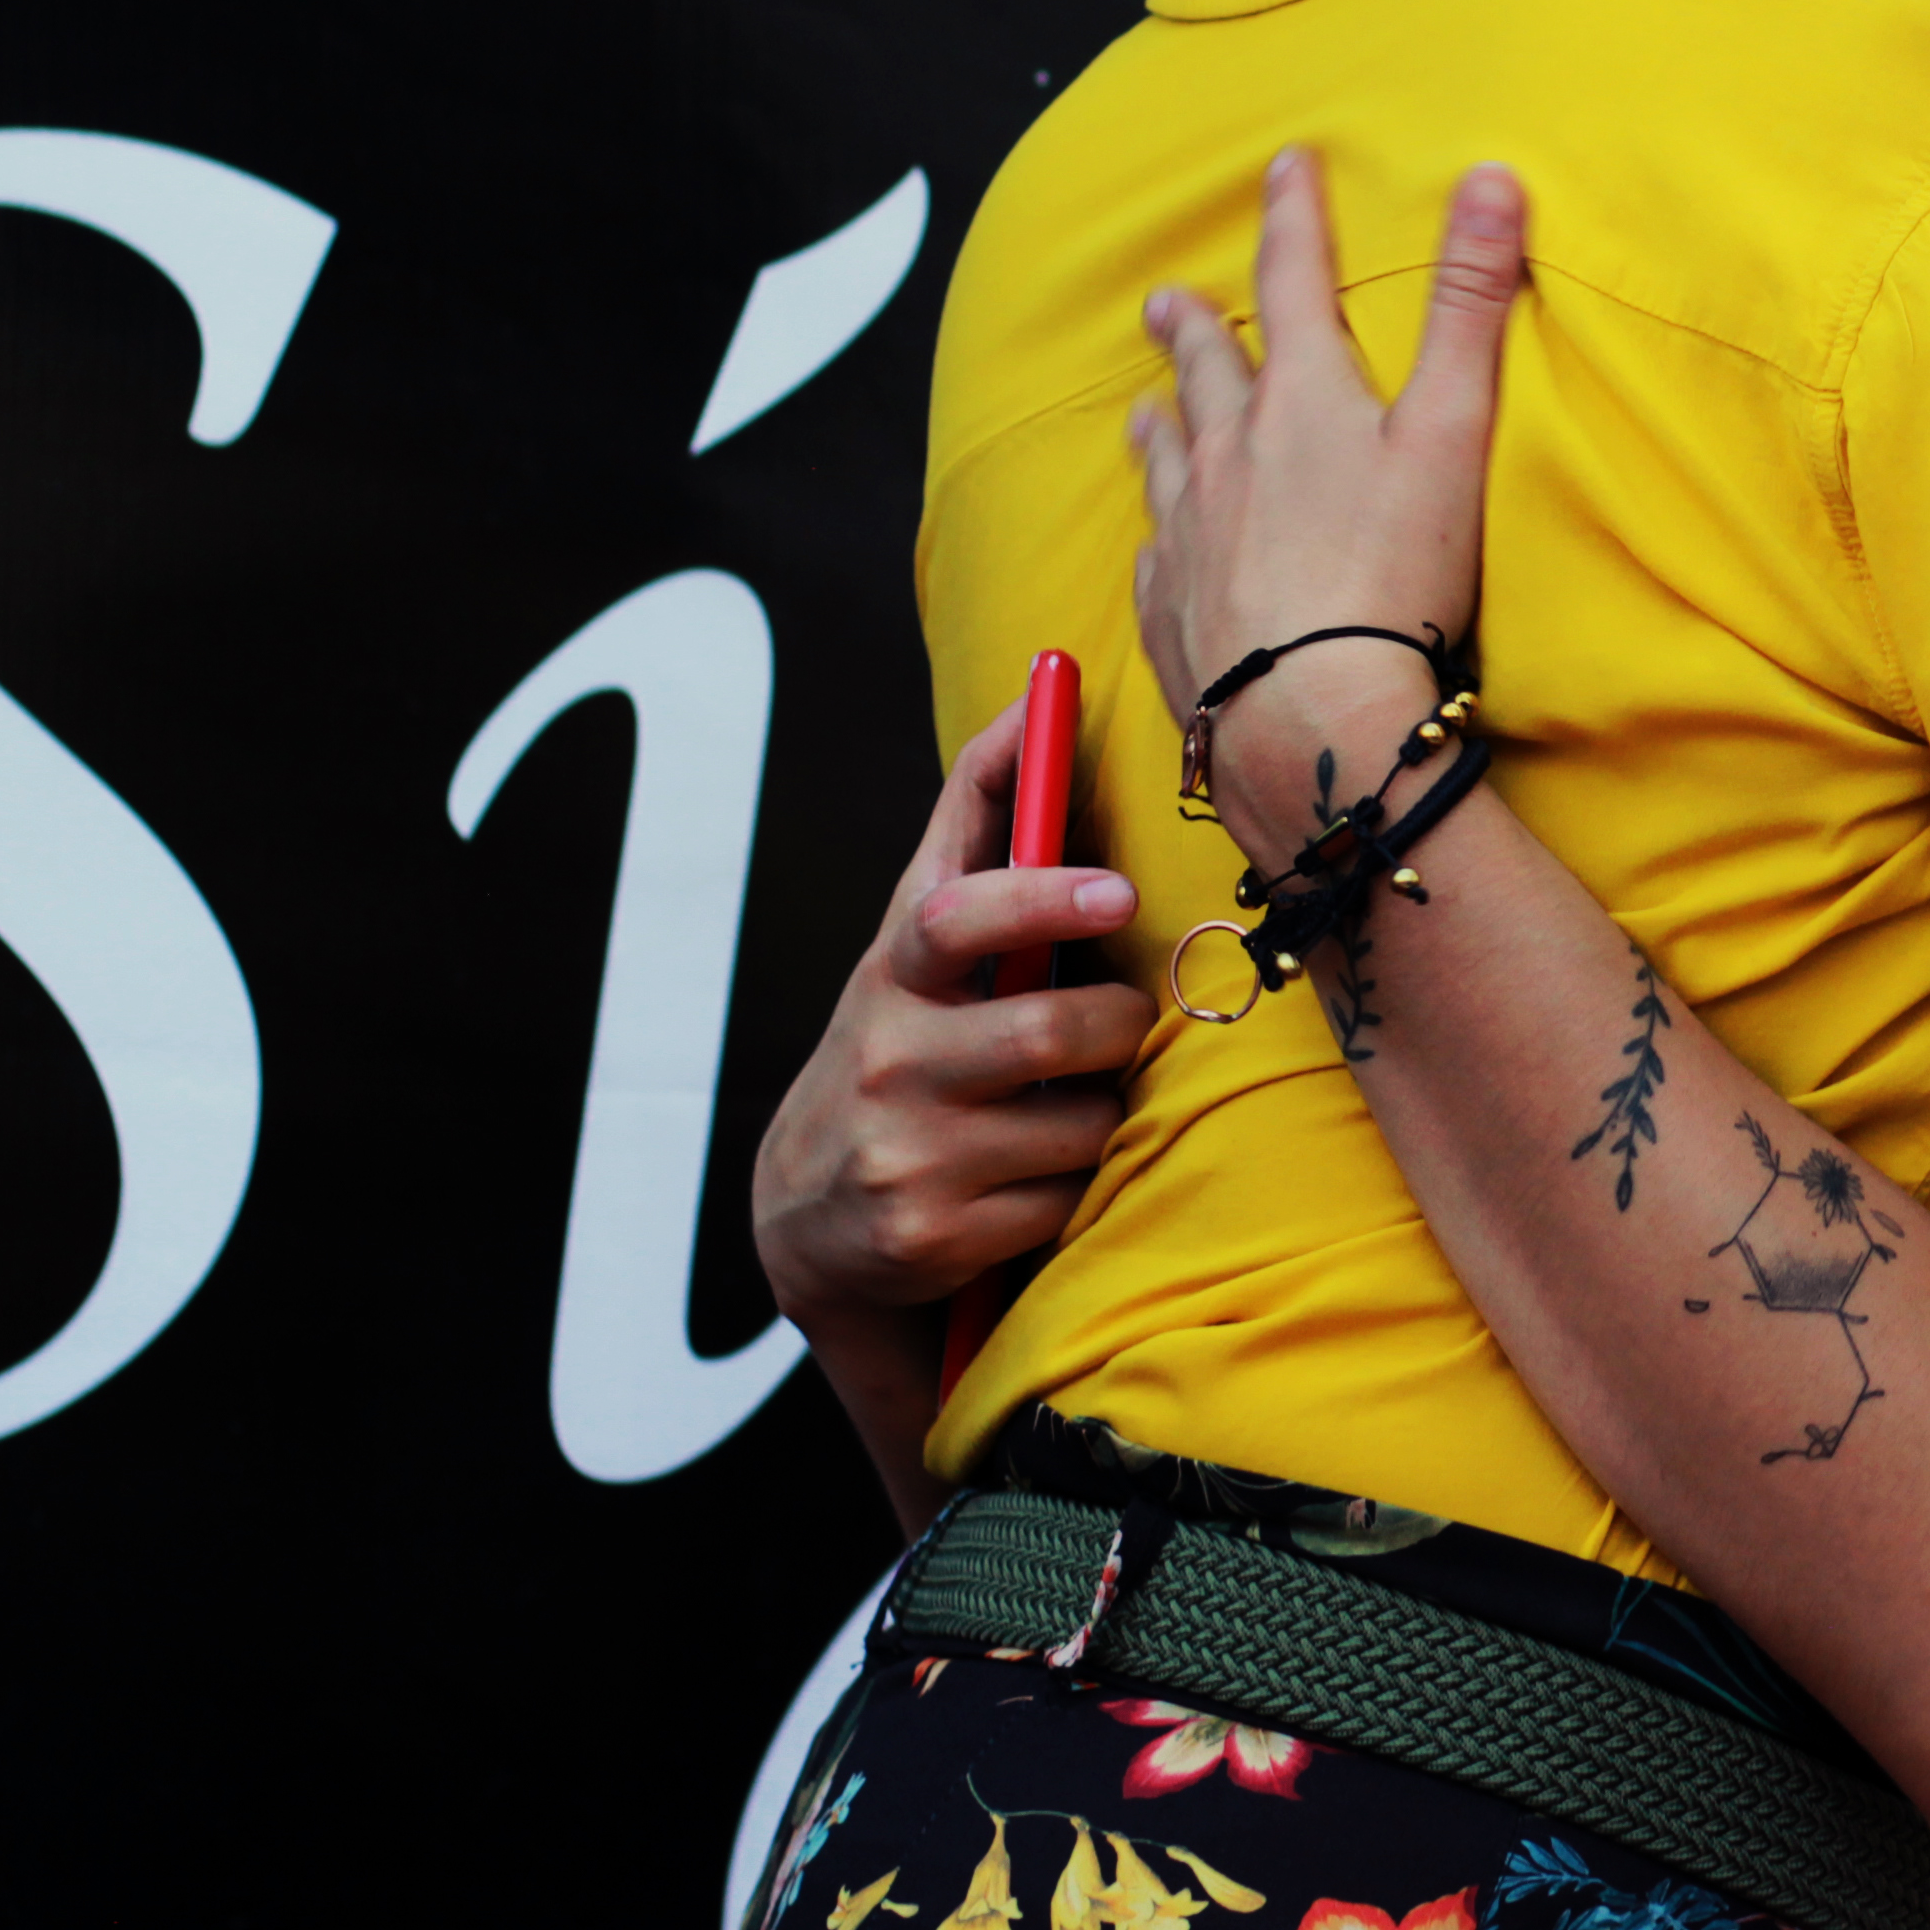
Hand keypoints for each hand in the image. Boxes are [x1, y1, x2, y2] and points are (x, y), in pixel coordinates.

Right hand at [752, 691, 1154, 1320]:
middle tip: (1114, 1025)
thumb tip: (1040, 693)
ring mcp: (905, 1152)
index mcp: (895, 970)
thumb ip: (977, 826)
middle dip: (1114, 1026)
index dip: (1040, 894)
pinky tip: (1028, 1183)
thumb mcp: (917, 944)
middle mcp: (888, 1055)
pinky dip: (1074, 1188)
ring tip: (1060, 1109)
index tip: (1118, 889)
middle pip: (1053, 1030)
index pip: (956, 916)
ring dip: (1099, 1113)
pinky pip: (1068, 1197)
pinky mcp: (930, 1236)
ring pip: (1083, 1120)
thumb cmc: (906, 1044)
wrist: (810, 1219)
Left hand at [1128, 152, 1526, 858]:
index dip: (1294, 218)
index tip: (1285, 168)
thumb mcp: (1454, 428)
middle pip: (1206, 370)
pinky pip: (1155, 558)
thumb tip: (1493, 179)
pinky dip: (1158, 536)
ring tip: (1147, 406)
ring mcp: (1188, 533)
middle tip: (1167, 299)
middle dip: (1194, 325)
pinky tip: (1157, 541)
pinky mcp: (1171, 610)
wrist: (1311, 714)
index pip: (1296, 281)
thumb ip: (1472, 304)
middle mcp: (1228, 453)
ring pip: (1166, 457)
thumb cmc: (1395, 574)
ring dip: (1162, 421)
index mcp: (1301, 400)